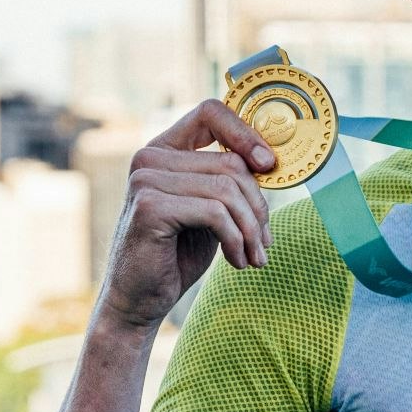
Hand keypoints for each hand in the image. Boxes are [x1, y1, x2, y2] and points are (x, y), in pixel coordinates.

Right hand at [98, 99, 277, 332]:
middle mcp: (149, 157)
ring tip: (255, 256)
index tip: (269, 166)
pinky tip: (237, 261)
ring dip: (251, 229)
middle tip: (265, 242)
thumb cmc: (178, 254)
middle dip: (258, 207)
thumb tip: (271, 160)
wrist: (140, 299)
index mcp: (164, 149)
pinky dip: (236, 240)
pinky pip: (215, 213)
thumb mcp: (211, 209)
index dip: (246, 133)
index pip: (210, 112)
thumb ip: (229, 181)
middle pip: (231, 163)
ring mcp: (145, 179)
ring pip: (228, 190)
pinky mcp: (149, 207)